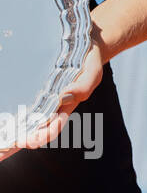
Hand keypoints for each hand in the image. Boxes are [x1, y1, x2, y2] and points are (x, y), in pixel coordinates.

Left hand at [0, 36, 104, 161]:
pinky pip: (20, 101)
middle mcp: (50, 106)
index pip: (51, 129)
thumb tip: (64, 97)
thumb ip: (82, 87)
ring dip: (12, 130)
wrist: (85, 45)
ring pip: (24, 119)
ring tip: (1, 139)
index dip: (39, 138)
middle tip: (4, 147)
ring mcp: (40, 98)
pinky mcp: (32, 87)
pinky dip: (10, 110)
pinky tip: (2, 115)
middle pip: (33, 130)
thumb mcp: (92, 74)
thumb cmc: (90, 62)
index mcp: (66, 108)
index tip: (26, 141)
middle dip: (20, 140)